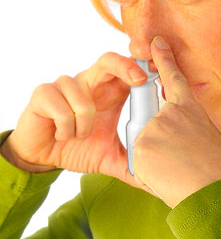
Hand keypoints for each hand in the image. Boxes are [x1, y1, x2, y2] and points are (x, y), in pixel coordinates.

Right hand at [6, 52, 157, 194]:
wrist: (42, 158)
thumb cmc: (78, 149)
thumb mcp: (109, 157)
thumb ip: (130, 163)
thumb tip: (153, 179)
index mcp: (111, 91)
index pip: (129, 70)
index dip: (143, 67)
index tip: (160, 72)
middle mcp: (91, 81)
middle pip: (109, 60)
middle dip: (125, 66)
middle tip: (139, 80)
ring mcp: (66, 85)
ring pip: (83, 99)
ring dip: (84, 126)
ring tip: (79, 136)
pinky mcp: (44, 93)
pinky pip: (62, 110)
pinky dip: (66, 129)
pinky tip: (62, 135)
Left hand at [132, 36, 220, 208]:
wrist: (215, 189)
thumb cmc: (218, 169)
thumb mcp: (208, 137)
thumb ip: (188, 127)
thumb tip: (176, 134)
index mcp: (190, 109)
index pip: (174, 78)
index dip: (164, 59)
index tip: (156, 42)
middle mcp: (170, 113)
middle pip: (152, 123)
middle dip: (159, 143)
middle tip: (181, 159)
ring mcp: (154, 127)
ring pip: (145, 145)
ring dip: (157, 162)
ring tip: (178, 171)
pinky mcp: (141, 145)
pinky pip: (139, 162)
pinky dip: (150, 174)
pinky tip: (169, 177)